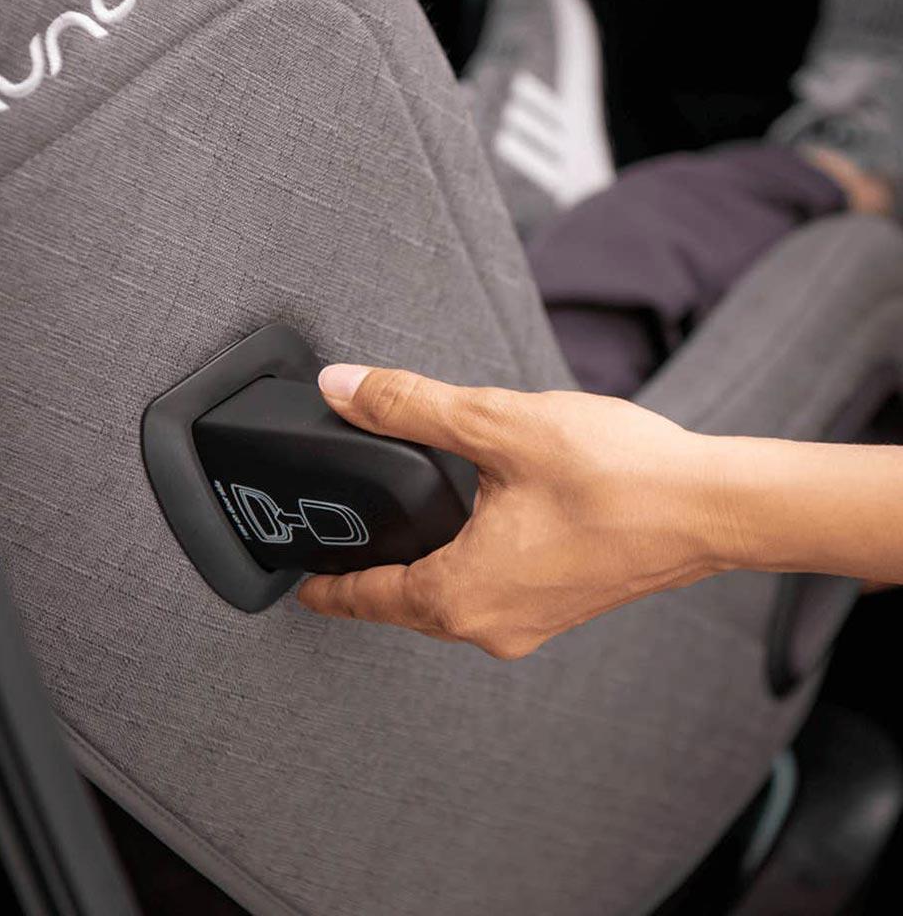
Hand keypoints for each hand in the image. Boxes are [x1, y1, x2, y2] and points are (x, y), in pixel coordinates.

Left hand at [297, 365, 731, 658]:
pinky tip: (464, 530)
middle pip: (402, 605)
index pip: (365, 598)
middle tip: (335, 548)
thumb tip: (343, 387)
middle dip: (365, 578)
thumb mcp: (497, 425)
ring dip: (415, 571)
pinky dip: (459, 569)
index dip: (324, 585)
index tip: (299, 580)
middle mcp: (492, 624)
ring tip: (392, 535)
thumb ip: (410, 405)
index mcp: (463, 594)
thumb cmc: (619, 476)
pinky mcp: (558, 607)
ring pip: (446, 603)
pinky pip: (486, 596)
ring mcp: (529, 623)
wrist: (712, 506)